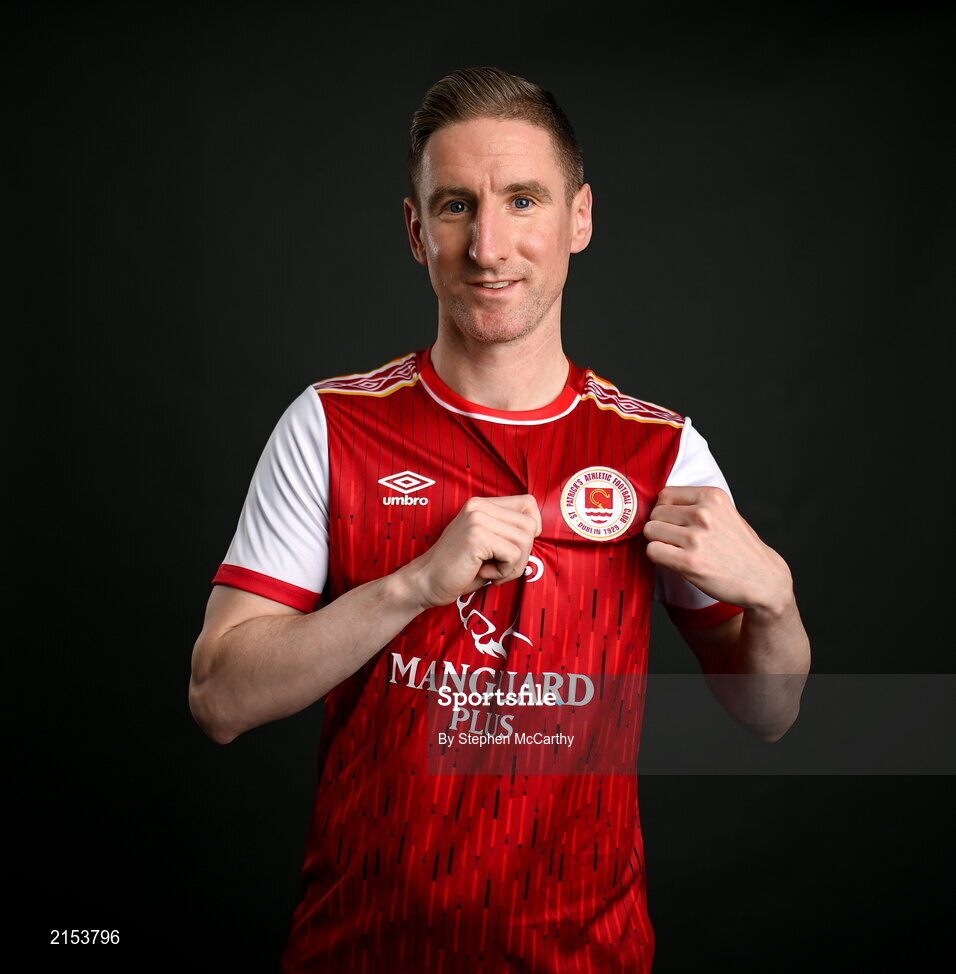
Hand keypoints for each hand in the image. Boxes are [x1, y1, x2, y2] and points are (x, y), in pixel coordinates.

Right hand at [404, 495, 541, 609]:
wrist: (426, 583)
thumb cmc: (459, 568)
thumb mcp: (488, 543)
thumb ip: (508, 531)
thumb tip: (540, 530)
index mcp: (482, 504)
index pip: (529, 504)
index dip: (531, 529)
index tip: (513, 548)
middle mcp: (479, 506)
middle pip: (531, 526)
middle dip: (522, 554)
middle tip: (501, 567)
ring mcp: (477, 519)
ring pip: (525, 541)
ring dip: (513, 565)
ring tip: (491, 570)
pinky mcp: (476, 537)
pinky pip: (513, 555)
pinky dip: (504, 572)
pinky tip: (482, 572)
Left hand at [643, 486, 792, 612]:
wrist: (762, 578)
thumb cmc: (740, 548)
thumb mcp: (725, 513)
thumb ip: (697, 504)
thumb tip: (659, 504)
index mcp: (712, 497)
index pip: (666, 494)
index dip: (665, 509)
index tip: (673, 522)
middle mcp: (704, 514)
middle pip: (656, 513)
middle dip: (660, 526)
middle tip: (675, 539)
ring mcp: (696, 538)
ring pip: (651, 530)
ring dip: (657, 541)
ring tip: (675, 550)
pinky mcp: (689, 561)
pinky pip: (653, 550)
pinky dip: (657, 556)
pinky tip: (671, 560)